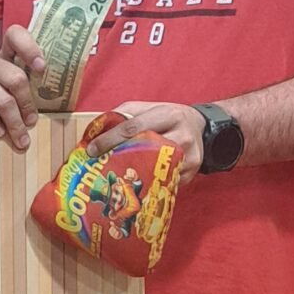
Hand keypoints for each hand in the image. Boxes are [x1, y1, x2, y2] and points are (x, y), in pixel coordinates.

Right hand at [0, 24, 44, 150]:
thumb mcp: (15, 98)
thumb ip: (31, 95)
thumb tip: (60, 113)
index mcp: (5, 58)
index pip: (14, 35)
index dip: (29, 47)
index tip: (41, 68)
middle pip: (15, 77)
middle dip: (27, 104)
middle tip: (32, 122)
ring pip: (2, 98)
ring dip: (15, 122)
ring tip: (20, 139)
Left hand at [84, 100, 206, 178]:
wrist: (200, 127)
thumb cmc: (168, 117)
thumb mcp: (148, 108)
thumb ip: (124, 113)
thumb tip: (97, 129)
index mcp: (168, 115)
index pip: (134, 127)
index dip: (110, 139)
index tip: (92, 149)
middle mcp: (182, 134)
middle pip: (145, 150)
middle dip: (119, 159)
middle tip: (100, 167)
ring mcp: (189, 155)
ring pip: (155, 170)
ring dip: (133, 175)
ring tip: (114, 179)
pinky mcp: (192, 172)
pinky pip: (166, 181)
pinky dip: (150, 184)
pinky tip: (136, 185)